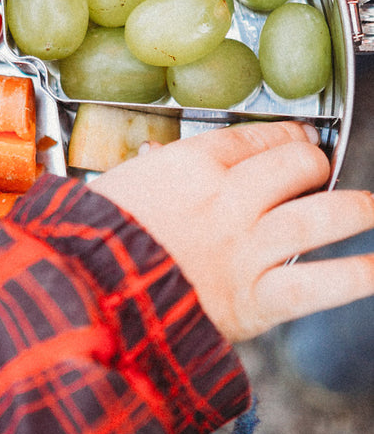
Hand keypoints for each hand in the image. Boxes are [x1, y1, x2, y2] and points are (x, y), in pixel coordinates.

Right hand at [89, 121, 373, 341]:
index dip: (285, 135)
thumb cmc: (92, 240)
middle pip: (296, 165)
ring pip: (321, 214)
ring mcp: (246, 248)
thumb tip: (159, 158)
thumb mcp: (114, 186)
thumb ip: (148, 171)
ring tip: (366, 208)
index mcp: (189, 167)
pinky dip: (357, 276)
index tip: (296, 139)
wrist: (87, 296)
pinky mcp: (255, 298)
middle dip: (315, 164)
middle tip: (317, 170)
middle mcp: (226, 200)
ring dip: (355, 208)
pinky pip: (321, 284)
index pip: (257, 137)